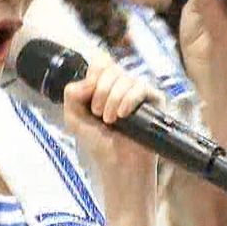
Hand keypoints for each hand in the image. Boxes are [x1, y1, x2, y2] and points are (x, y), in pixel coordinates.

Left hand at [63, 62, 159, 176]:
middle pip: (111, 69)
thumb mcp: (73, 117)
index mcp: (105, 84)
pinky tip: (123, 115)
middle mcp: (123, 84)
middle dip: (100, 92)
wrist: (117, 164)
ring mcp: (139, 91)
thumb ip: (71, 93)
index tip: (90, 99)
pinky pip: (141, 87)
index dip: (93, 76)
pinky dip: (129, 100)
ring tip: (111, 120)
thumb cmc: (99, 142)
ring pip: (125, 78)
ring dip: (113, 100)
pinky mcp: (154, 100)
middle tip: (98, 114)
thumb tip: (91, 80)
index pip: (102, 62)